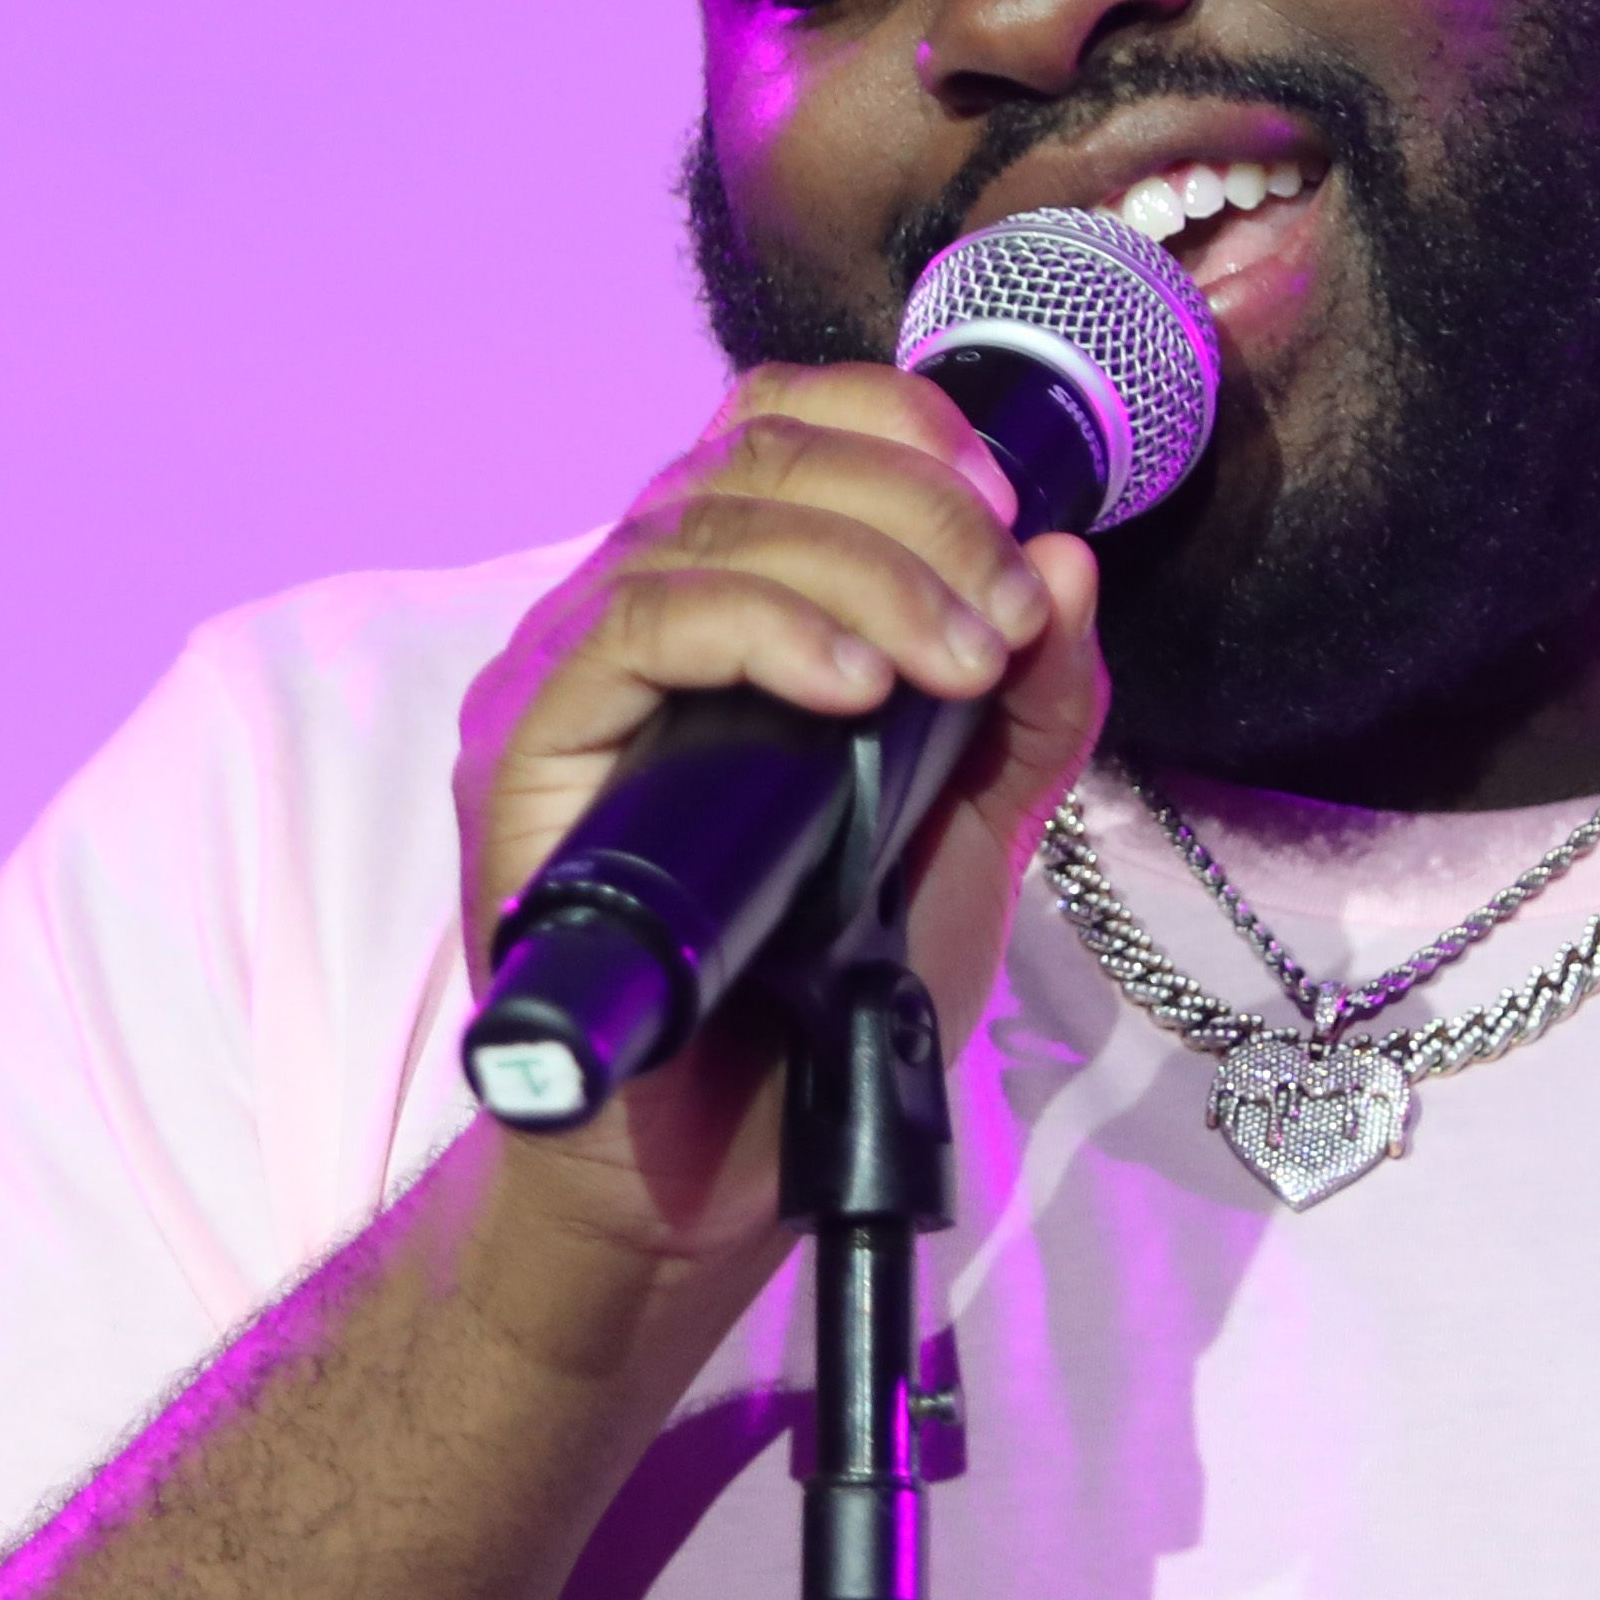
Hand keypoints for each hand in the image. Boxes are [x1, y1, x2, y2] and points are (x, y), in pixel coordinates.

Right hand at [447, 366, 1111, 1287]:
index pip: (782, 428)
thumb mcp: (971, 840)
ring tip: (965, 666)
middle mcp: (634, 614)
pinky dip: (763, 629)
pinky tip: (856, 691)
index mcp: (728, 604)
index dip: (902, 430)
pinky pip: (637, 626)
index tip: (1010, 512)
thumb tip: (1070, 562)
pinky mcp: (528, 748)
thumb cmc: (820, 1005)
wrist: (711, 1171)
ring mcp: (572, 676)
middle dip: (918, 512)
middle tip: (1009, 619)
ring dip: (870, 572)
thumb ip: (1028, 714)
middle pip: (758, 460)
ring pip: (703, 526)